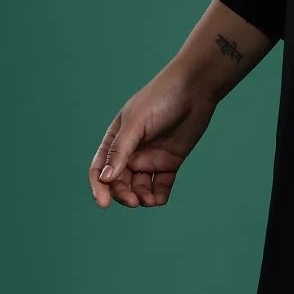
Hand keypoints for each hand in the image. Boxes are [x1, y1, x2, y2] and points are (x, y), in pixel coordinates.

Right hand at [88, 65, 217, 208]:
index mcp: (115, 140)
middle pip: (120, 182)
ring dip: (141, 198)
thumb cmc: (160, 99)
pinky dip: (158, 195)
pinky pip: (161, 185)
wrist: (194, 90)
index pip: (100, 169)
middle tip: (133, 201)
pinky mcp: (170, 162)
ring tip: (148, 200)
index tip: (104, 203)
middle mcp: (131, 152)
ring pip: (140, 187)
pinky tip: (159, 199)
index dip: (99, 187)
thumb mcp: (136, 123)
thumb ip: (121, 150)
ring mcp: (151, 158)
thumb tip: (105, 178)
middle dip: (123, 194)